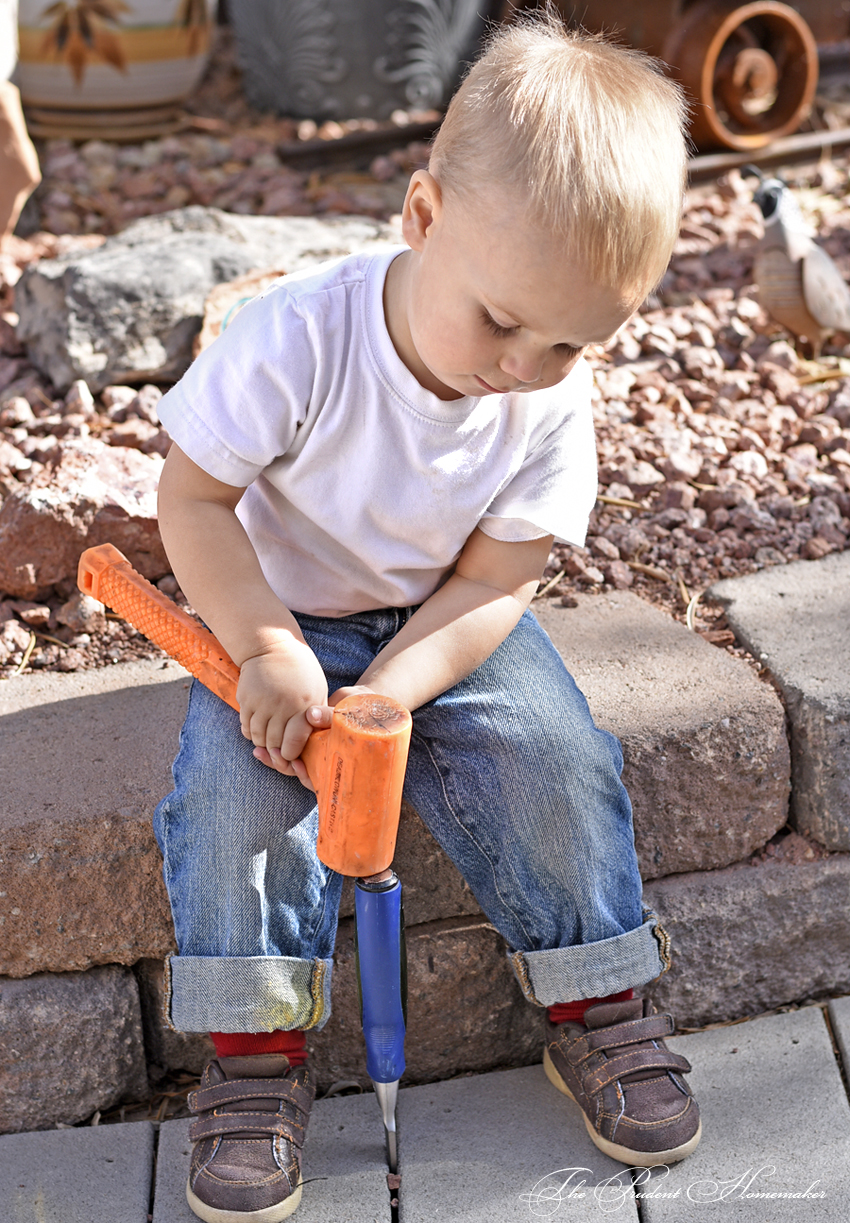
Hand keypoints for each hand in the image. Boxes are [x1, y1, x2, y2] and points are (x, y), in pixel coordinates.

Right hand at [236, 639, 327, 786]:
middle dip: (276, 753)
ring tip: (268, 742)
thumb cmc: (300, 669)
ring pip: (258, 738)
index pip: (294, 742)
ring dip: (263, 744)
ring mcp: (262, 702)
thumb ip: (317, 714)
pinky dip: (251, 734)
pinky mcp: (246, 699)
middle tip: (278, 753)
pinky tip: (257, 731)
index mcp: (303, 704)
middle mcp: (282, 705)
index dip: (291, 754)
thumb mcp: (317, 688)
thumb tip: (317, 740)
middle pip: (275, 743)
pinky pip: (246, 727)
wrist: (271, 645)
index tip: (290, 754)